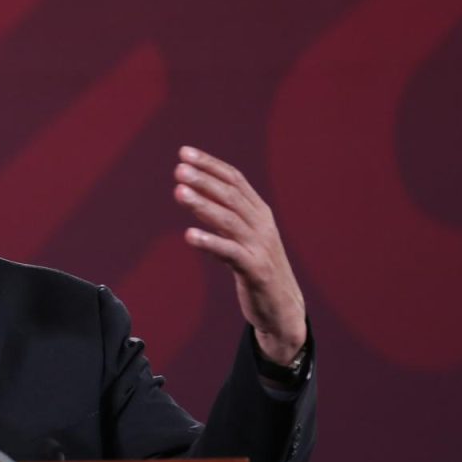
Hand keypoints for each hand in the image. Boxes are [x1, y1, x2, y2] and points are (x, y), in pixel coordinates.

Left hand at [173, 146, 306, 363]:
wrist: (283, 308)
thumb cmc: (258, 270)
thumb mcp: (243, 238)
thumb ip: (225, 218)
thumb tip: (196, 197)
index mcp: (260, 213)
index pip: (235, 180)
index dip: (210, 165)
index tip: (184, 153)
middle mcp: (262, 225)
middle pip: (231, 196)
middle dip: (204, 180)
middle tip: (179, 169)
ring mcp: (260, 247)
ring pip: (229, 220)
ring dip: (203, 205)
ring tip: (179, 192)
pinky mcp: (256, 270)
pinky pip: (230, 253)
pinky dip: (210, 242)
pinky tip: (189, 236)